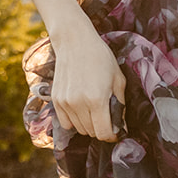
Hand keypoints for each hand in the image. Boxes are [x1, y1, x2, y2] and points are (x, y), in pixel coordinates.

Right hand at [51, 23, 126, 141]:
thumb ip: (120, 105)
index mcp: (97, 100)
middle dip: (101, 129)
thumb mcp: (118, 80)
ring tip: (94, 110)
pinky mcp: (56, 100)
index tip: (115, 131)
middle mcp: (79, 104)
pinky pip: (66, 123)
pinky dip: (74, 121)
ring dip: (88, 125)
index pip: (104, 134)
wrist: (75, 42)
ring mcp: (65, 103)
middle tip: (106, 117)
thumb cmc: (100, 58)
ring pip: (79, 129)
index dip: (112, 135)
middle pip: (92, 133)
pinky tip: (81, 109)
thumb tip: (121, 126)